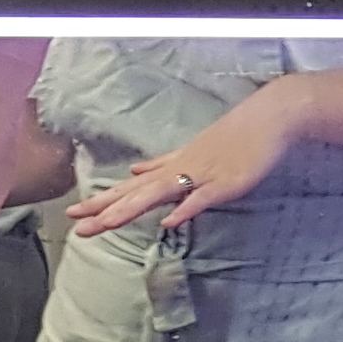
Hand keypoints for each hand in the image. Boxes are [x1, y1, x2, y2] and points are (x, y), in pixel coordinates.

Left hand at [69, 80, 306, 237]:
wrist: (268, 117)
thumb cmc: (232, 137)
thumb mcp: (190, 152)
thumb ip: (162, 165)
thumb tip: (134, 169)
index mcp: (171, 168)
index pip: (129, 187)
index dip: (102, 201)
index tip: (74, 214)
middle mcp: (179, 171)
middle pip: (136, 192)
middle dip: (106, 209)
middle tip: (76, 224)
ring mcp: (201, 175)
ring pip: (159, 193)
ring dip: (132, 208)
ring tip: (106, 223)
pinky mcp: (224, 182)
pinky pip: (201, 197)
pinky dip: (185, 209)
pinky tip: (168, 223)